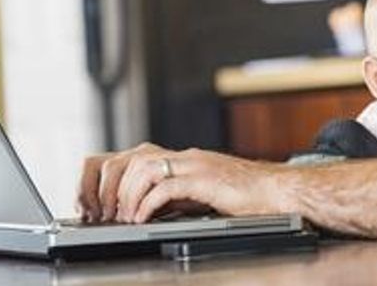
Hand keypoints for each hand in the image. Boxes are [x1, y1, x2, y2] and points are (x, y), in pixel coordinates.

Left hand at [77, 143, 282, 223]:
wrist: (277, 192)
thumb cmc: (244, 197)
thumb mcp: (200, 194)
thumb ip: (174, 195)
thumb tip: (144, 209)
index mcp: (182, 159)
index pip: (131, 156)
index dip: (108, 178)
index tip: (99, 204)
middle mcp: (185, 157)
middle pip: (131, 158)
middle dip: (111, 186)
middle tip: (106, 213)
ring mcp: (195, 166)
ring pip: (144, 167)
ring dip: (127, 195)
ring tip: (124, 217)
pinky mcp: (205, 180)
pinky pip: (166, 186)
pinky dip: (147, 203)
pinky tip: (142, 219)